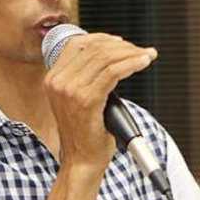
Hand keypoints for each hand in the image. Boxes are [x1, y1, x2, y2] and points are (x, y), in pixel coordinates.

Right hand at [43, 33, 156, 173]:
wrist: (81, 161)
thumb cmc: (85, 133)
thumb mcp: (76, 99)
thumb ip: (84, 77)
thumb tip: (110, 54)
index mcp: (52, 79)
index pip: (77, 44)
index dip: (102, 38)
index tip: (122, 42)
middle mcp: (57, 82)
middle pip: (93, 48)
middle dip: (122, 46)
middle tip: (140, 51)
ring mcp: (70, 90)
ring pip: (105, 58)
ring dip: (131, 53)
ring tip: (146, 56)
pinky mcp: (86, 100)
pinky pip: (113, 72)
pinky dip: (132, 64)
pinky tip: (143, 62)